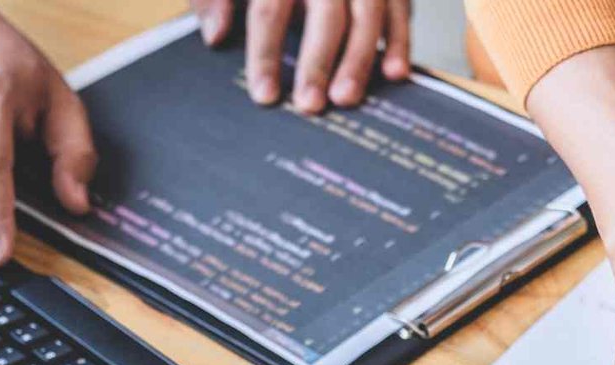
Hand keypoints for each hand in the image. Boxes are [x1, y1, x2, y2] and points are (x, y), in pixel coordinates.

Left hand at [192, 0, 411, 110]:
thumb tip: (214, 36)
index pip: (270, 9)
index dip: (265, 53)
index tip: (264, 94)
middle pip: (325, 14)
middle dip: (318, 62)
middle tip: (310, 105)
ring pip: (367, 13)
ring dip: (359, 59)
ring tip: (346, 98)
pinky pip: (401, 10)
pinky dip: (401, 41)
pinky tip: (395, 73)